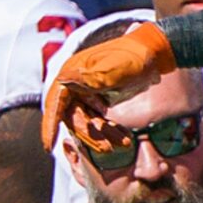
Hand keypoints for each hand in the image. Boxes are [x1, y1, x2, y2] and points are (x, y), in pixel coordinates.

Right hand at [41, 22, 176, 149]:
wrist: (154, 54)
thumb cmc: (133, 57)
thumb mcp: (114, 68)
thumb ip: (89, 78)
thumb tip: (62, 80)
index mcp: (71, 73)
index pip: (56, 103)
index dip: (50, 125)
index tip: (48, 146)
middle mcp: (75, 84)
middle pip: (74, 117)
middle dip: (90, 135)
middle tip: (107, 148)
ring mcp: (87, 94)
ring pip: (88, 122)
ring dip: (103, 135)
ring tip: (124, 143)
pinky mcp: (99, 100)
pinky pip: (100, 121)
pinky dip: (110, 130)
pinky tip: (124, 138)